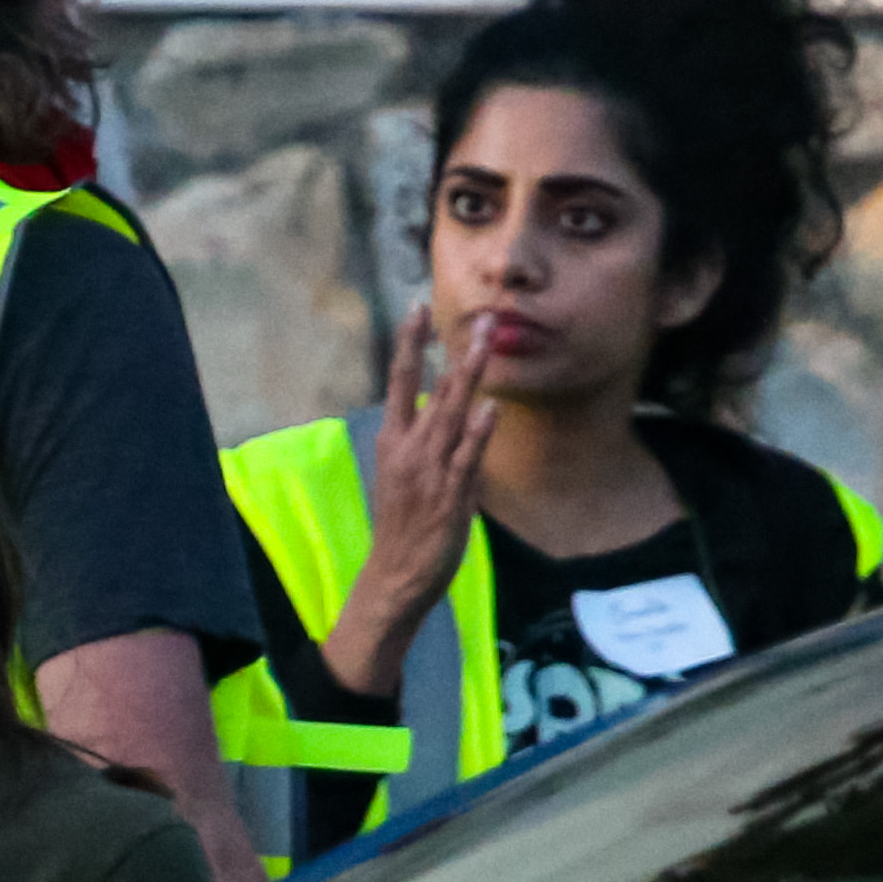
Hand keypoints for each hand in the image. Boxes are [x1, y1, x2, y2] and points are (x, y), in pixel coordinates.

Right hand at [322, 304, 496, 699]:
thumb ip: (422, 436)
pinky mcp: (451, 494)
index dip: (408, 344)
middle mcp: (409, 449)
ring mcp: (430, 471)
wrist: (395, 573)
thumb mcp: (401, 471)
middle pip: (433, 389)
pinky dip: (478, 432)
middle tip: (479, 316)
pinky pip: (467, 457)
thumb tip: (443, 402)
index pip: (399, 382)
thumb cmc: (402, 523)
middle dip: (455, 351)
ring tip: (486, 343)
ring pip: (452, 415)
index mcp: (392, 440)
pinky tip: (490, 407)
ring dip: (470, 377)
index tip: (415, 308)